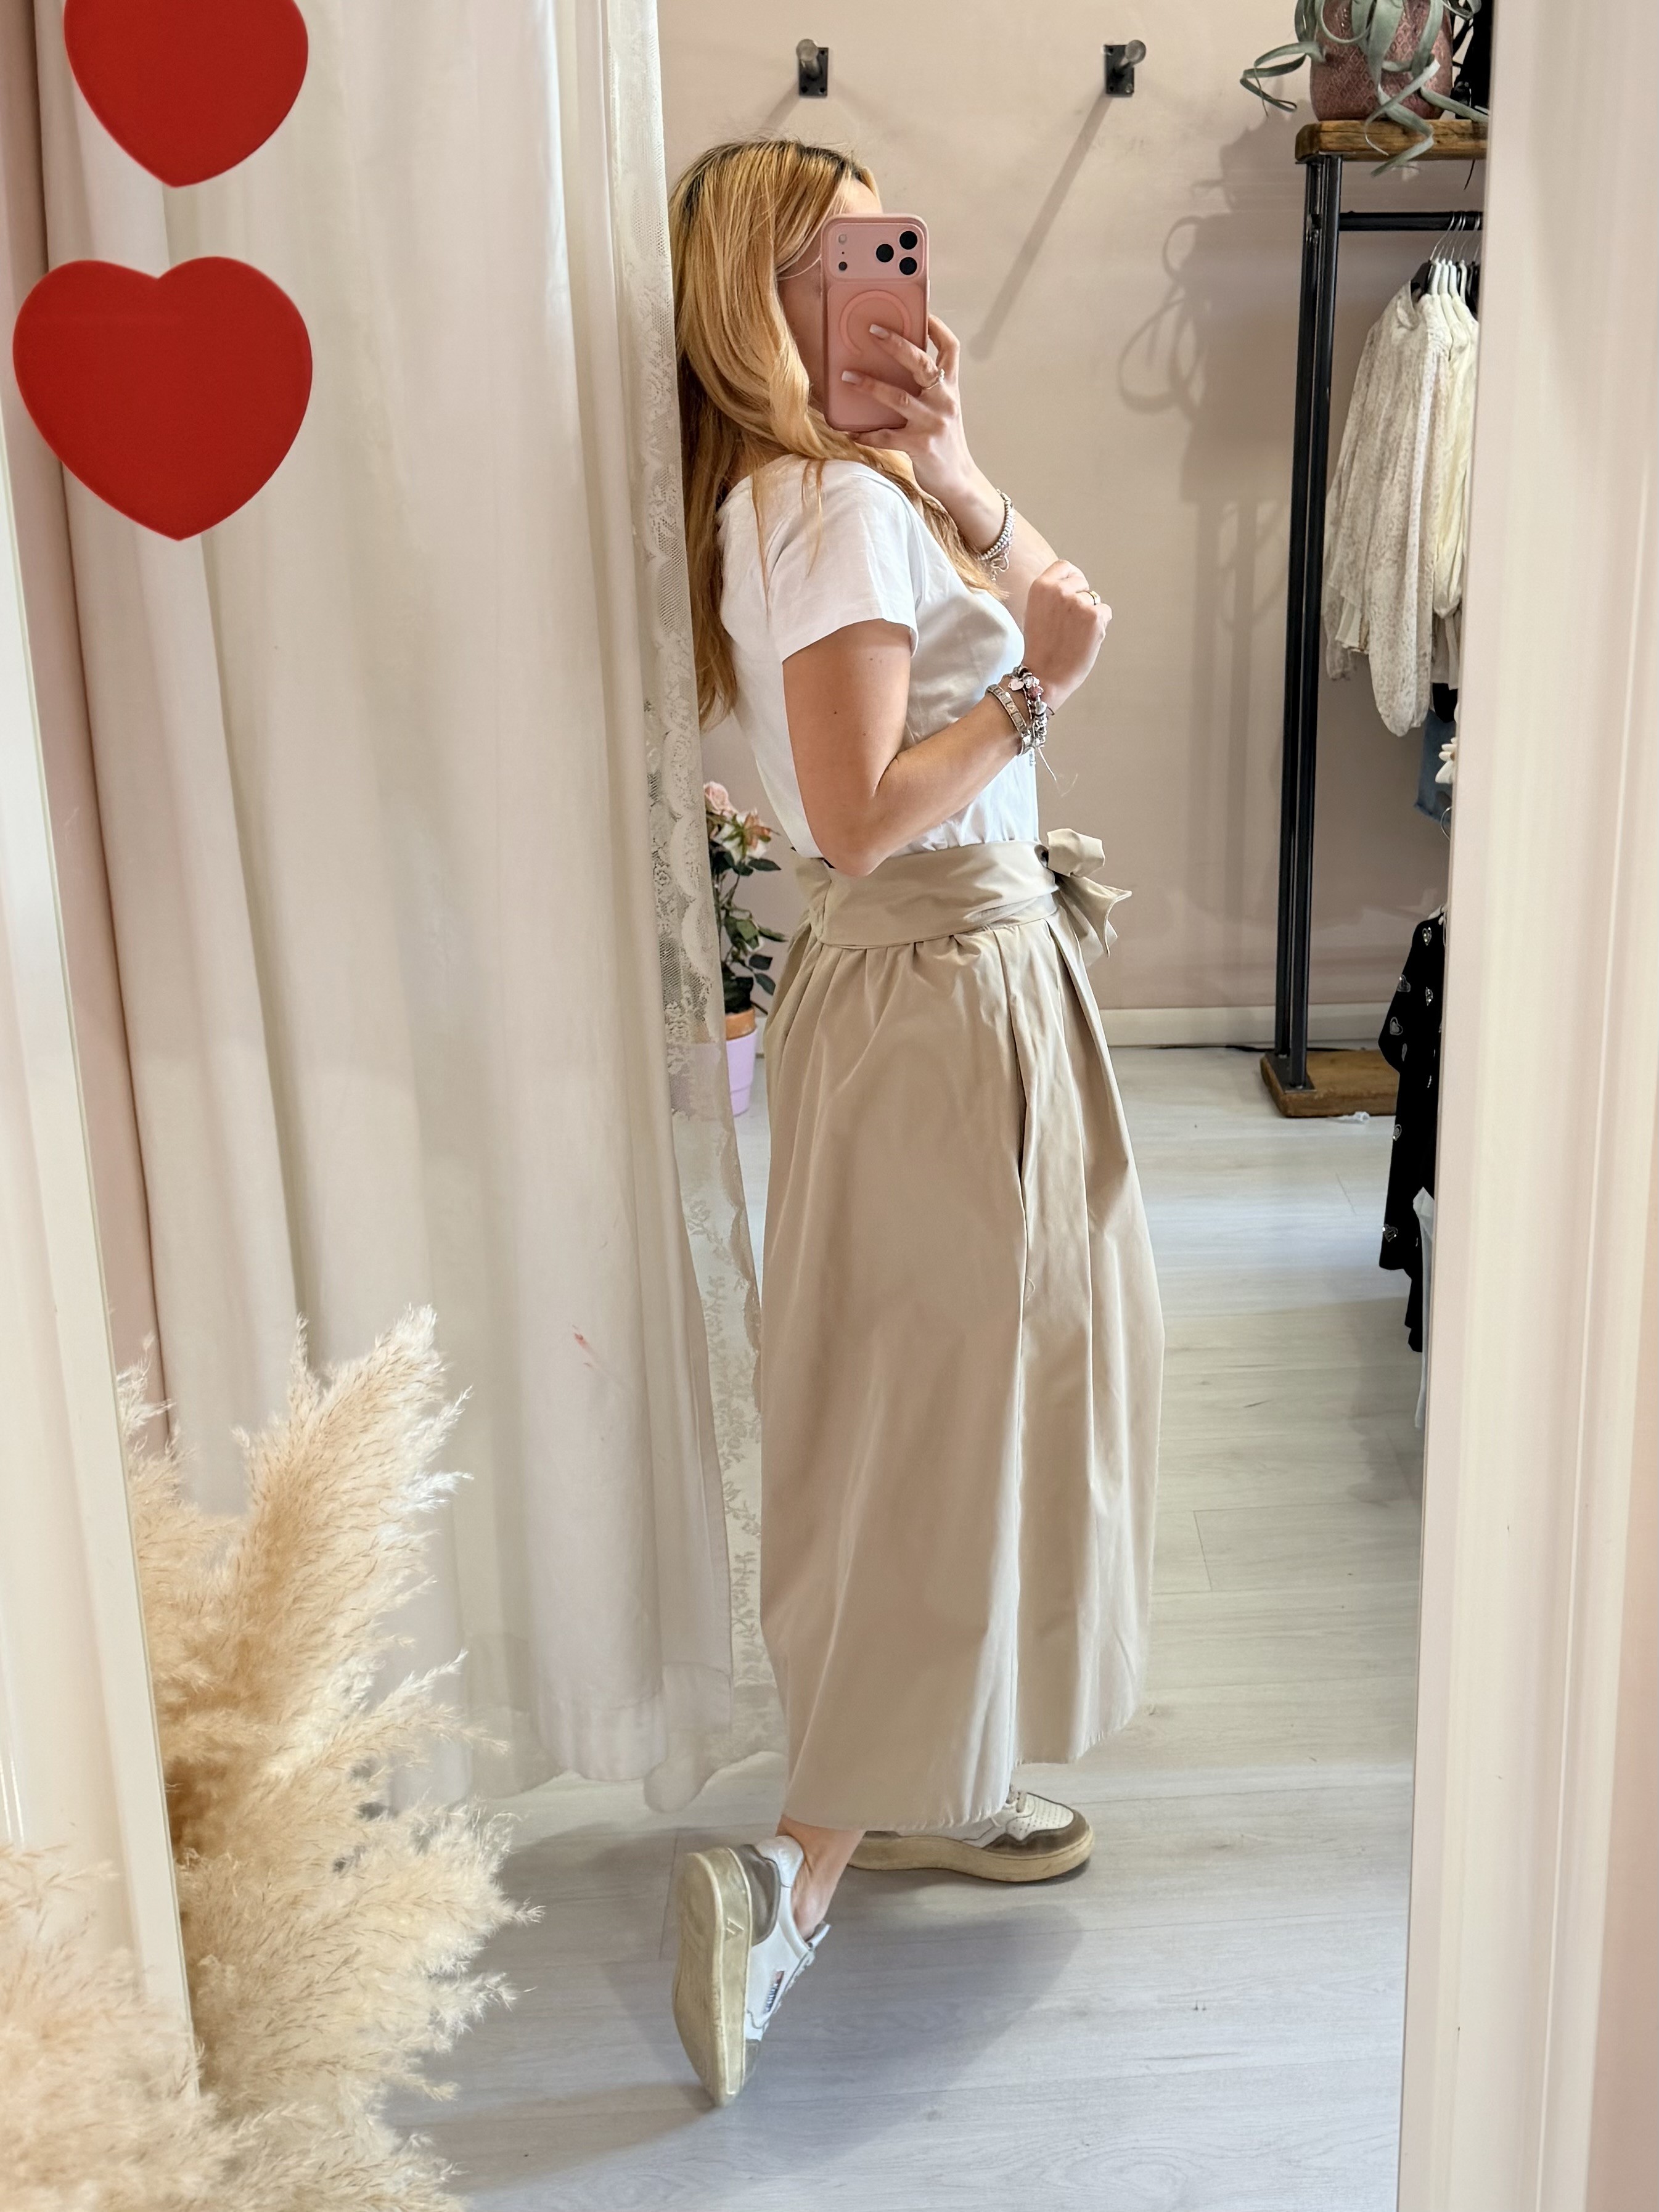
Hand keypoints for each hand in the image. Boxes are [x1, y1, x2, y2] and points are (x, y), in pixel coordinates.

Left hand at [840, 315, 981, 512]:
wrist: (958, 481)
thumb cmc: (945, 442)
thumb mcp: (944, 410)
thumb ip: (928, 390)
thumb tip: (896, 370)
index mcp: (950, 388)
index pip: (950, 349)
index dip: (936, 328)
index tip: (920, 312)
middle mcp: (944, 401)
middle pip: (921, 364)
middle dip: (896, 345)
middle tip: (872, 331)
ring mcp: (932, 423)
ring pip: (899, 397)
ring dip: (870, 386)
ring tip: (847, 377)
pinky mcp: (919, 446)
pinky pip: (886, 436)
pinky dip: (866, 434)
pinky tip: (851, 432)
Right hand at [1018, 561, 1111, 711]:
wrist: (1045, 675)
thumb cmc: (1040, 648)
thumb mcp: (1035, 612)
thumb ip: (1051, 595)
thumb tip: (1071, 586)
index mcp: (1041, 586)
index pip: (1064, 567)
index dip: (1071, 578)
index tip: (1073, 590)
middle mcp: (1059, 590)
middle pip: (1082, 582)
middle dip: (1081, 598)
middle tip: (1071, 622)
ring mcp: (1079, 602)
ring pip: (1094, 599)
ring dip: (1090, 614)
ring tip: (1074, 635)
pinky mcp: (1095, 616)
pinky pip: (1105, 612)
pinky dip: (1100, 626)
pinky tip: (1084, 639)